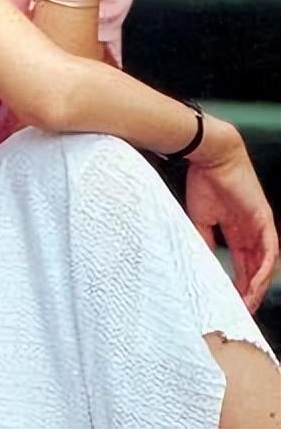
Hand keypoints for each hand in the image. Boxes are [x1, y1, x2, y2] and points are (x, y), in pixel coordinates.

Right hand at [185, 137, 278, 313]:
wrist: (211, 156)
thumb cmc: (203, 181)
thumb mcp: (199, 218)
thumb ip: (204, 241)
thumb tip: (202, 263)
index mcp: (236, 229)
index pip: (241, 263)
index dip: (237, 283)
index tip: (228, 300)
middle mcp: (250, 230)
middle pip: (254, 267)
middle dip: (248, 291)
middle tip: (240, 311)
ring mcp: (259, 225)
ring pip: (264, 263)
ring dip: (257, 285)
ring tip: (247, 304)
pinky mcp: (264, 220)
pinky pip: (269, 250)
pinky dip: (262, 269)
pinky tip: (255, 284)